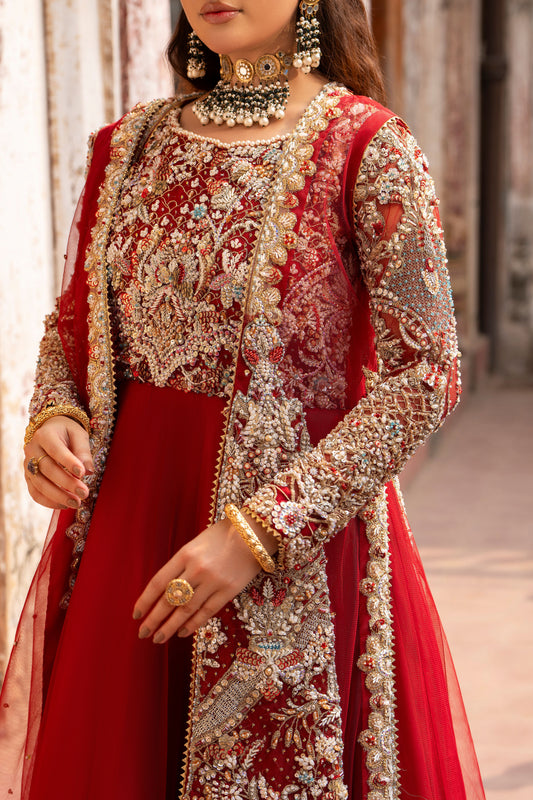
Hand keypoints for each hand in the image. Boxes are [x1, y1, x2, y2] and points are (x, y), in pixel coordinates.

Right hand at [24, 416, 93, 509]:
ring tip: (76, 503)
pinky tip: (64, 505)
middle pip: (47, 469)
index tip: (83, 474)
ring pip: (39, 483)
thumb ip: (83, 451)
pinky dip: (48, 501)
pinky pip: (35, 492)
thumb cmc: (67, 432)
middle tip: (84, 493)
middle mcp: (32, 449)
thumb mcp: (79, 434)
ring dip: (58, 496)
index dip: (69, 463)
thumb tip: (88, 471)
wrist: (49, 430)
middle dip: (67, 483)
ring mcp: (27, 464)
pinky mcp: (28, 477)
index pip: (56, 450)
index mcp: (45, 435)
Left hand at [133, 515, 277, 642]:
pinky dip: (193, 624)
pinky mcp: (229, 591)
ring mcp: (213, 582)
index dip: (145, 600)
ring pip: (186, 610)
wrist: (255, 532)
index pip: (159, 582)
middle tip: (143, 633)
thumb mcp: (197, 543)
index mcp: (185, 554)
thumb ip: (182, 564)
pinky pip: (207, 612)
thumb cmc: (223, 534)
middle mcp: (197, 569)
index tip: (136, 614)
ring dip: (170, 627)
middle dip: (154, 619)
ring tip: (159, 638)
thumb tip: (166, 589)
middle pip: (170, 600)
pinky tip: (182, 633)